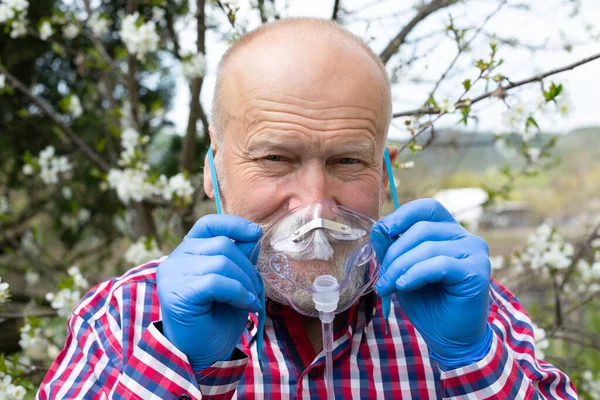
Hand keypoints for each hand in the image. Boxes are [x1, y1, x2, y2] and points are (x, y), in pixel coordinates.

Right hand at [157, 215, 262, 370]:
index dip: (233, 224)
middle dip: (247, 267)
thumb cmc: (217, 318)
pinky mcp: (177, 292)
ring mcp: (172, 275)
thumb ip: (237, 258)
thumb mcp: (233, 280)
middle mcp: (175, 259)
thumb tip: (252, 237)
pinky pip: (216, 282)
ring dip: (244, 282)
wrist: (202, 354)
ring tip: (250, 300)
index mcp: (187, 252)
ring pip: (221, 262)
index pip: (207, 224)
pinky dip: (238, 293)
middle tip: (255, 290)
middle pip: (222, 244)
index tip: (255, 233)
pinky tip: (246, 305)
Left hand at [373, 199, 491, 367]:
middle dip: (394, 253)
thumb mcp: (403, 270)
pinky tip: (403, 285)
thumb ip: (392, 248)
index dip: (402, 215)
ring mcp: (475, 253)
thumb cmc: (428, 303)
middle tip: (381, 278)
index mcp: (448, 232)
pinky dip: (415, 274)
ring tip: (387, 287)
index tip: (382, 231)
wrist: (450, 338)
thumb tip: (378, 228)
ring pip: (428, 247)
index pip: (427, 209)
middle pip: (422, 229)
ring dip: (400, 267)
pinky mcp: (478, 271)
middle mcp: (466, 237)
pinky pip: (439, 264)